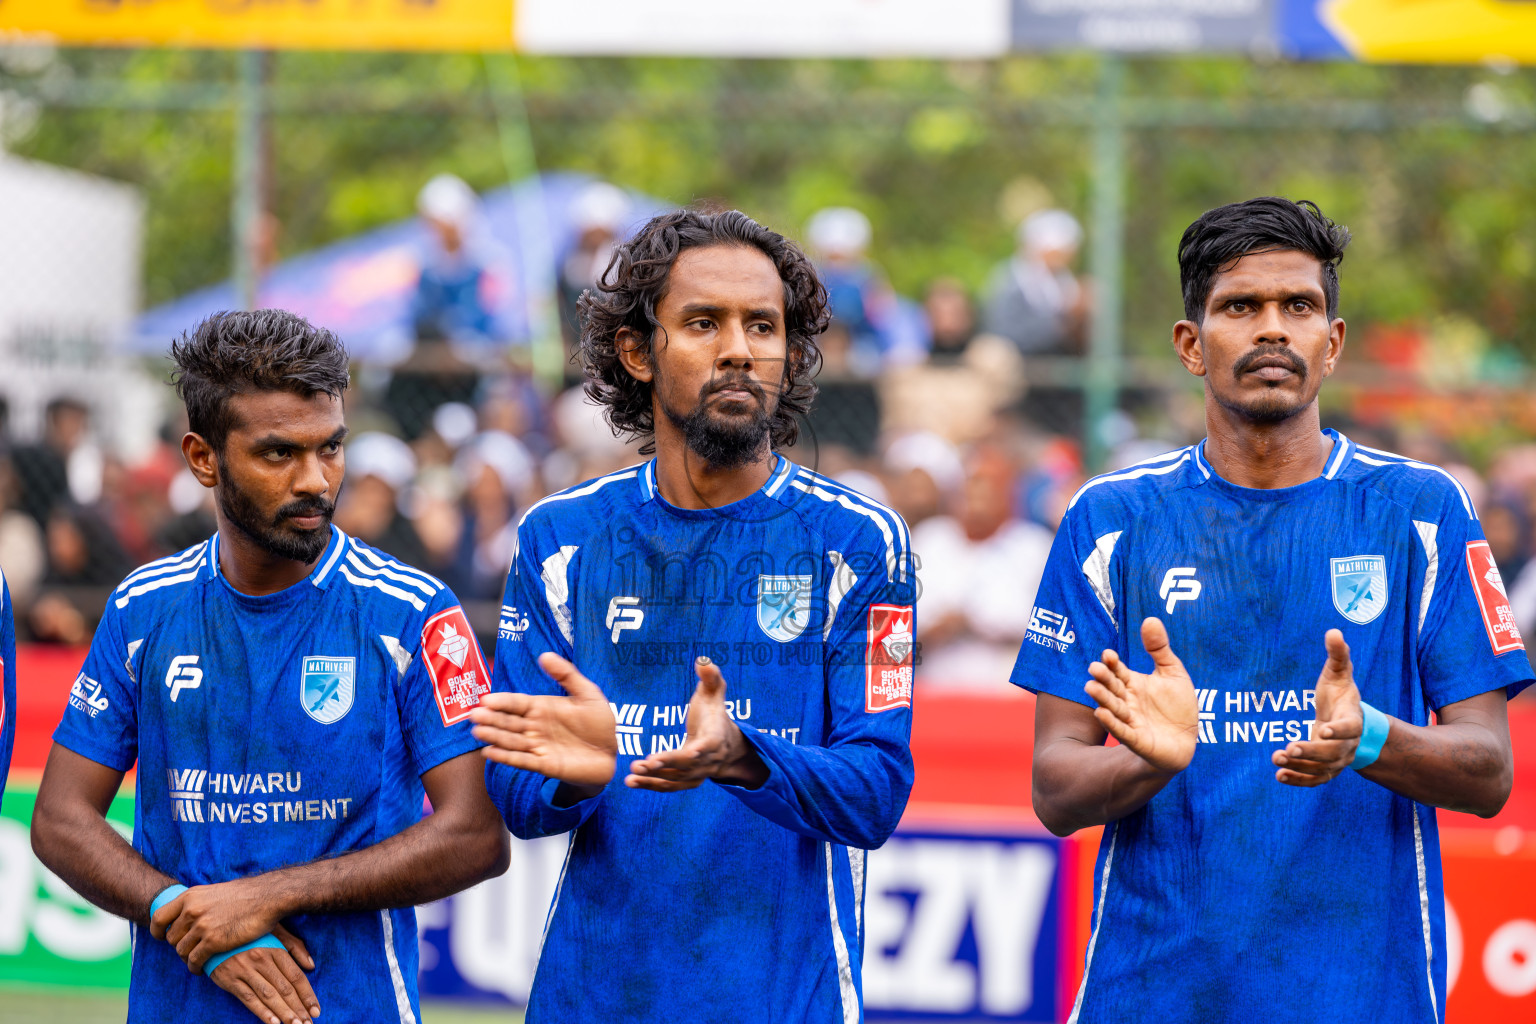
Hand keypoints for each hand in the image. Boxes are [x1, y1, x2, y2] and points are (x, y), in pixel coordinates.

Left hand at [151, 877, 284, 974]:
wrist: (268, 897)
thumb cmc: (246, 894)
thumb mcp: (215, 891)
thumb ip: (199, 902)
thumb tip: (189, 912)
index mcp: (190, 896)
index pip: (159, 917)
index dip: (157, 931)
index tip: (162, 936)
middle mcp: (192, 911)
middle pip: (171, 937)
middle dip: (179, 945)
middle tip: (190, 949)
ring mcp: (202, 927)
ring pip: (181, 951)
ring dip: (188, 958)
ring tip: (196, 960)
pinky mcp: (213, 942)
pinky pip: (194, 961)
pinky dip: (195, 967)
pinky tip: (201, 968)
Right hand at [207, 925, 319, 1023]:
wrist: (215, 934)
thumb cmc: (249, 935)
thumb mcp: (274, 932)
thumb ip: (294, 947)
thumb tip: (311, 965)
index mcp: (275, 948)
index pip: (296, 976)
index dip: (308, 995)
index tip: (316, 1010)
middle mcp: (262, 959)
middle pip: (285, 988)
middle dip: (299, 1008)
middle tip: (309, 1023)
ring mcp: (245, 970)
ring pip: (269, 995)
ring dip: (284, 1012)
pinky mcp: (230, 979)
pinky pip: (248, 998)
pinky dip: (262, 1011)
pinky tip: (274, 1022)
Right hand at [471, 652, 617, 789]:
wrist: (613, 752)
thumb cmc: (600, 722)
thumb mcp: (587, 693)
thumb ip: (566, 675)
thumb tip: (545, 655)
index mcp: (542, 707)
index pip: (517, 703)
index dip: (501, 702)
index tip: (485, 699)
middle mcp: (536, 726)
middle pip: (509, 721)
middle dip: (492, 718)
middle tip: (474, 715)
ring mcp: (538, 746)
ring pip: (512, 740)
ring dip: (495, 736)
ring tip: (478, 731)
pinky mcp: (544, 764)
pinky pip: (522, 760)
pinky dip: (506, 757)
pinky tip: (489, 752)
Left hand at [625, 657, 767, 791]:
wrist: (728, 744)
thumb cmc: (714, 714)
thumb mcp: (715, 693)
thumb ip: (711, 677)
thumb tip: (703, 660)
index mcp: (715, 739)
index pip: (704, 748)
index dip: (689, 753)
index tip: (674, 754)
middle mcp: (708, 760)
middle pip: (686, 767)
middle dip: (664, 766)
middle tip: (640, 764)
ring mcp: (699, 774)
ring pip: (676, 780)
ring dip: (653, 780)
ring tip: (631, 776)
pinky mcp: (688, 781)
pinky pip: (670, 787)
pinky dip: (651, 786)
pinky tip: (632, 782)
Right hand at [1084, 617, 1197, 773]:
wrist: (1187, 739)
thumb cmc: (1177, 706)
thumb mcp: (1172, 672)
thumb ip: (1159, 648)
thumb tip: (1150, 619)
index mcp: (1133, 684)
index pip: (1118, 671)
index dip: (1113, 663)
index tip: (1108, 654)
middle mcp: (1127, 701)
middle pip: (1112, 688)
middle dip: (1103, 679)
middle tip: (1094, 668)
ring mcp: (1130, 720)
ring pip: (1113, 708)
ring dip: (1102, 698)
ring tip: (1090, 687)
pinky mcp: (1136, 739)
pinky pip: (1121, 731)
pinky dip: (1111, 722)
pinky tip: (1101, 713)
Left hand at [1274, 629, 1362, 786]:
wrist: (1349, 721)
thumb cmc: (1341, 695)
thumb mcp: (1339, 674)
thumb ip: (1338, 655)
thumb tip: (1333, 631)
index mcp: (1353, 719)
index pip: (1350, 728)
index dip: (1338, 730)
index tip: (1321, 729)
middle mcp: (1348, 743)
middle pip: (1333, 752)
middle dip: (1312, 752)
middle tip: (1290, 748)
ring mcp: (1338, 759)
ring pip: (1322, 769)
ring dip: (1300, 767)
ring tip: (1277, 759)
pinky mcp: (1326, 769)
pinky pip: (1315, 780)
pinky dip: (1299, 780)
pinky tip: (1280, 776)